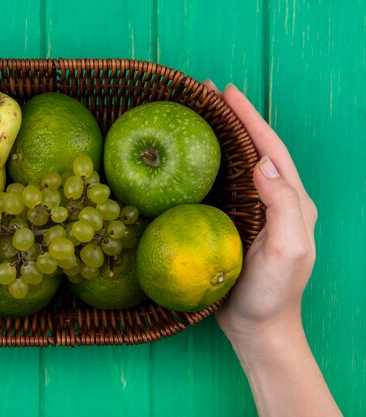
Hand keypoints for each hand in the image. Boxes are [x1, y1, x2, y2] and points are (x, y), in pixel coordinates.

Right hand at [201, 82, 317, 341]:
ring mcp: (253, 211)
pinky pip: (221, 185)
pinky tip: (187, 161)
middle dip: (233, 118)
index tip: (226, 92)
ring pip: (237, 163)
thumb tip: (265, 162)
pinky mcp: (233, 223)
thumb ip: (284, 206)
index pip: (271, 149)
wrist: (257, 328)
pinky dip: (207, 165)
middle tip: (206, 93)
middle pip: (254, 148)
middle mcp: (274, 200)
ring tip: (196, 116)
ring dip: (219, 136)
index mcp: (292, 201)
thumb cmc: (272, 294)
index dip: (249, 118)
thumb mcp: (288, 251)